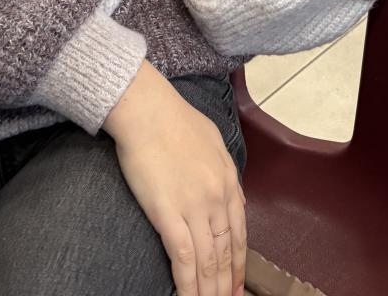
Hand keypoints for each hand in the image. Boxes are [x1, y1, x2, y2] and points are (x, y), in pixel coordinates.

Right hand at [105, 62, 245, 295]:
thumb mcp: (212, 143)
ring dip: (209, 290)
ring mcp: (195, 207)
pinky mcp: (169, 213)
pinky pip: (183, 257)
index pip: (238, 233)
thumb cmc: (175, 120)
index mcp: (228, 181)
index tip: (238, 285)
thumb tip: (231, 197)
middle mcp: (217, 197)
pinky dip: (187, 283)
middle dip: (226, 284)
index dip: (239, 263)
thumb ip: (223, 173)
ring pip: (207, 261)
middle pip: (225, 252)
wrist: (148, 110)